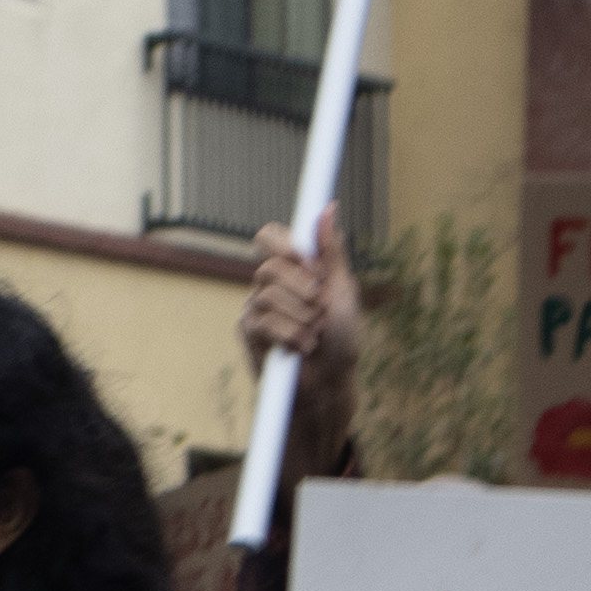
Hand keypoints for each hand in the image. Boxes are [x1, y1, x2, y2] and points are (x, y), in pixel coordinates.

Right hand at [245, 218, 363, 458]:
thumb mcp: (342, 290)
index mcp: (292, 269)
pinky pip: (264, 322)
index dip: (283, 243)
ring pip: (269, 296)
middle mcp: (268, 285)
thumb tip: (329, 207)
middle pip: (269, 267)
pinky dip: (291, 335)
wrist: (331, 383)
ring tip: (313, 335)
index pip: (269, 237)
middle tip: (319, 310)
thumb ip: (331, 251)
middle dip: (303, 290)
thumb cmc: (341, 339)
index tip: (306, 261)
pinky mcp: (248, 334)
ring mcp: (254, 308)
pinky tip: (300, 349)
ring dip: (302, 318)